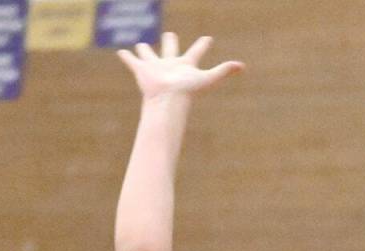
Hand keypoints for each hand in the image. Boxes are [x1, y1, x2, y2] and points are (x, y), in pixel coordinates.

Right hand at [117, 32, 243, 100]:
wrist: (167, 100)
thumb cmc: (187, 91)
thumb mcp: (208, 78)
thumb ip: (224, 71)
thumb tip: (243, 66)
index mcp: (185, 65)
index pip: (196, 52)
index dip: (203, 45)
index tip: (208, 39)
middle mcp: (170, 65)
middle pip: (170, 50)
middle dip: (170, 42)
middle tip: (170, 35)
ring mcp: (155, 68)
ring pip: (149, 55)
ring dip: (144, 51)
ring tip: (140, 46)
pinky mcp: (142, 71)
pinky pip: (132, 62)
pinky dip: (127, 57)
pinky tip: (121, 52)